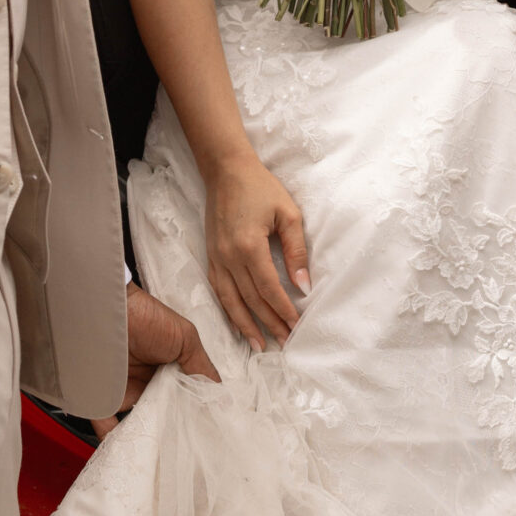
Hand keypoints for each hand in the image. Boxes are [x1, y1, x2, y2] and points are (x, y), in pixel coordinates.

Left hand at [94, 283, 220, 435]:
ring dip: (146, 437)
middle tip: (184, 450)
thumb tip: (223, 398)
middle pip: (162, 415)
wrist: (108, 307)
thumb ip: (202, 368)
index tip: (205, 435)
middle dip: (171, 432)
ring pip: (137, 423)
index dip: (193, 415)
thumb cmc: (147, 317)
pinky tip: (124, 450)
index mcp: (168, 370)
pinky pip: (105, 422)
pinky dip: (112, 437)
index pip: (184, 399)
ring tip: (160, 455)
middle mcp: (147, 382)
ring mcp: (124, 390)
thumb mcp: (185, 338)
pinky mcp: (102, 396)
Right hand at [205, 150, 309, 350]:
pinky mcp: (211, 255)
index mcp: (249, 246)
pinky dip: (229, 309)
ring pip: (231, 300)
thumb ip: (297, 250)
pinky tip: (238, 322)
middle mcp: (229, 257)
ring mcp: (216, 258)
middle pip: (251, 300)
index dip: (283, 310)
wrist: (226, 171)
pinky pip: (218, 289)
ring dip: (246, 325)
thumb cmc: (261, 188)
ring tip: (259, 345)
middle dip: (269, 323)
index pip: (269, 289)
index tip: (296, 325)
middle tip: (285, 342)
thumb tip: (304, 285)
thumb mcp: (288, 213)